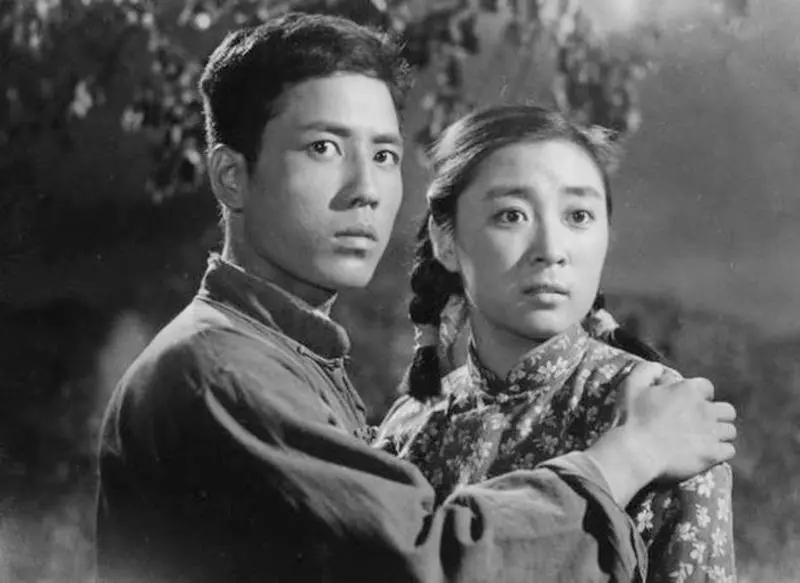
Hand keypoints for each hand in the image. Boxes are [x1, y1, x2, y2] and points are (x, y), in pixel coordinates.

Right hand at [618, 362, 735, 480]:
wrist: (635, 452)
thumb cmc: (631, 418)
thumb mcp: (631, 385)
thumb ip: (647, 370)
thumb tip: (660, 369)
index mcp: (688, 390)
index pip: (707, 388)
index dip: (698, 395)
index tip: (687, 404)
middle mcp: (706, 409)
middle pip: (726, 410)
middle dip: (716, 415)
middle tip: (700, 423)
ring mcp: (711, 433)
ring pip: (730, 431)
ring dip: (719, 434)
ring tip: (704, 439)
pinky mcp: (712, 454)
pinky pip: (729, 451)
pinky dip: (720, 452)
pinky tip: (707, 453)